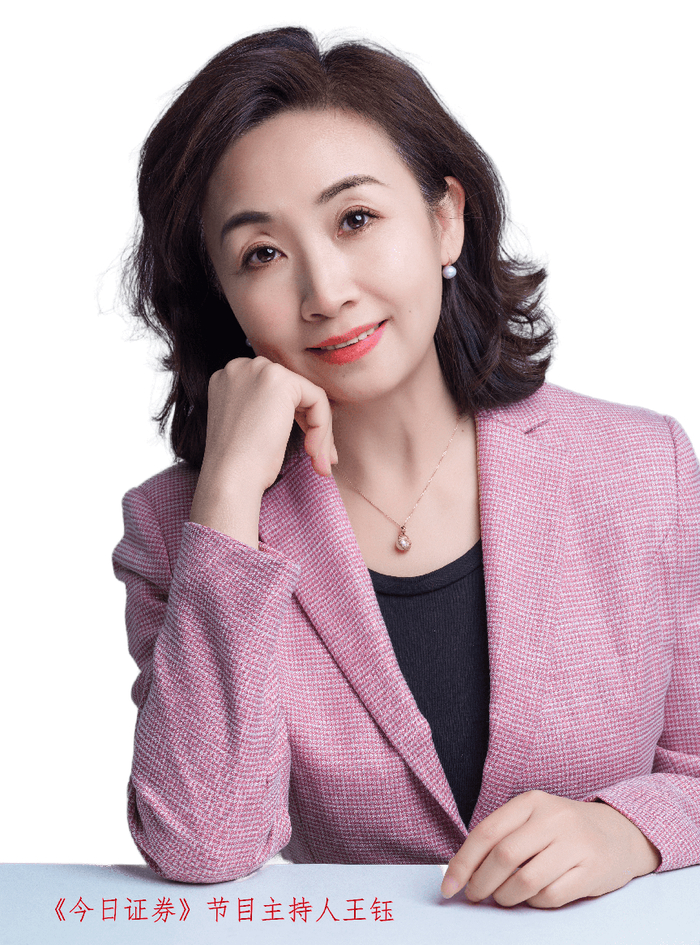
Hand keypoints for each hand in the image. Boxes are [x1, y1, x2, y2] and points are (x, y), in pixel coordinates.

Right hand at [190, 356, 335, 543]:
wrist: (229, 478)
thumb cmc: (239, 465)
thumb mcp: (250, 428)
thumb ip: (267, 410)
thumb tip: (307, 411)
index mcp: (229, 379)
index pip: (277, 393)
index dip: (296, 420)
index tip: (307, 450)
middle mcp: (241, 367)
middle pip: (295, 392)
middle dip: (313, 425)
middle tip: (320, 459)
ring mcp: (259, 370)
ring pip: (309, 396)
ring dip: (321, 432)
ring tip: (320, 463)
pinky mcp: (280, 380)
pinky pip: (318, 400)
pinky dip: (322, 428)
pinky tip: (312, 453)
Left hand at [441, 790, 660, 908]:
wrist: (619, 832)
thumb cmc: (562, 830)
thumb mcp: (532, 819)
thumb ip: (501, 838)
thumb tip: (462, 872)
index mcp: (531, 802)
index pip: (486, 833)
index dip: (462, 863)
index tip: (448, 887)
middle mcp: (553, 819)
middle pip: (503, 857)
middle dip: (481, 883)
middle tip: (475, 895)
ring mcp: (575, 844)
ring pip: (525, 880)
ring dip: (506, 897)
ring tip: (503, 898)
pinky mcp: (591, 871)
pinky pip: (550, 896)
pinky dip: (533, 903)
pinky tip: (532, 897)